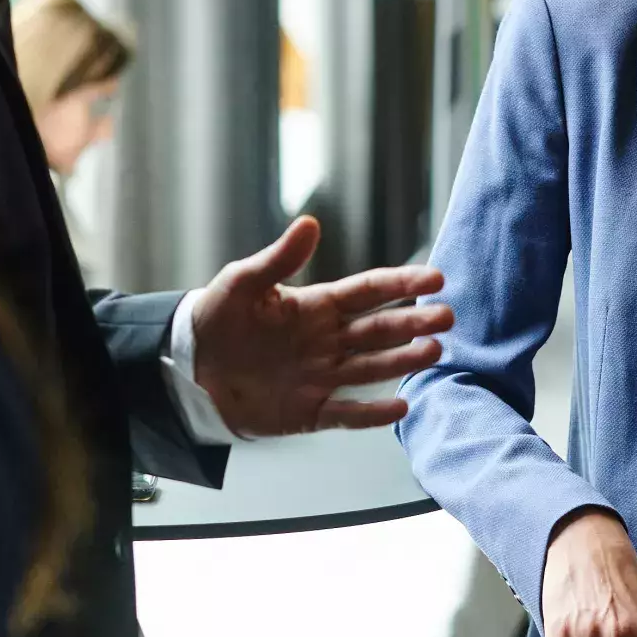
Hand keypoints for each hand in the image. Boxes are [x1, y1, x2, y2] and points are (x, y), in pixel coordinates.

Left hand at [190, 215, 452, 435]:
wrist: (189, 369)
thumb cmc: (215, 318)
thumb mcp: (242, 282)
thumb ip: (278, 259)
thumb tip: (311, 223)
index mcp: (316, 306)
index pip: (368, 292)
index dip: (401, 285)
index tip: (435, 279)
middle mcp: (328, 341)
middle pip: (379, 330)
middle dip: (414, 323)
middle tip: (447, 317)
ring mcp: (322, 377)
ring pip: (372, 368)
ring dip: (403, 360)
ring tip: (434, 351)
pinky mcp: (309, 411)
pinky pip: (347, 412)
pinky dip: (373, 413)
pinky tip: (400, 407)